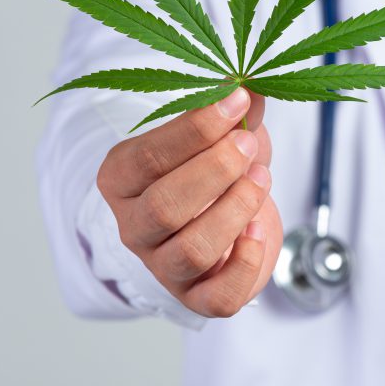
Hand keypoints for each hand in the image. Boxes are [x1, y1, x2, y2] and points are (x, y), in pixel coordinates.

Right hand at [97, 88, 282, 316]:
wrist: (228, 222)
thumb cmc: (214, 173)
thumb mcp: (223, 134)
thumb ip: (236, 113)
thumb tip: (255, 87)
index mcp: (123, 179)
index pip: (148, 157)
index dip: (197, 129)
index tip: (238, 100)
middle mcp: (135, 227)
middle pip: (165, 208)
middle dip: (216, 170)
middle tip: (248, 144)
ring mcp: (164, 266)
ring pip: (193, 251)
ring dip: (235, 210)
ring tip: (261, 180)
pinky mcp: (198, 297)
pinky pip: (218, 297)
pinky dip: (246, 264)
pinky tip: (260, 229)